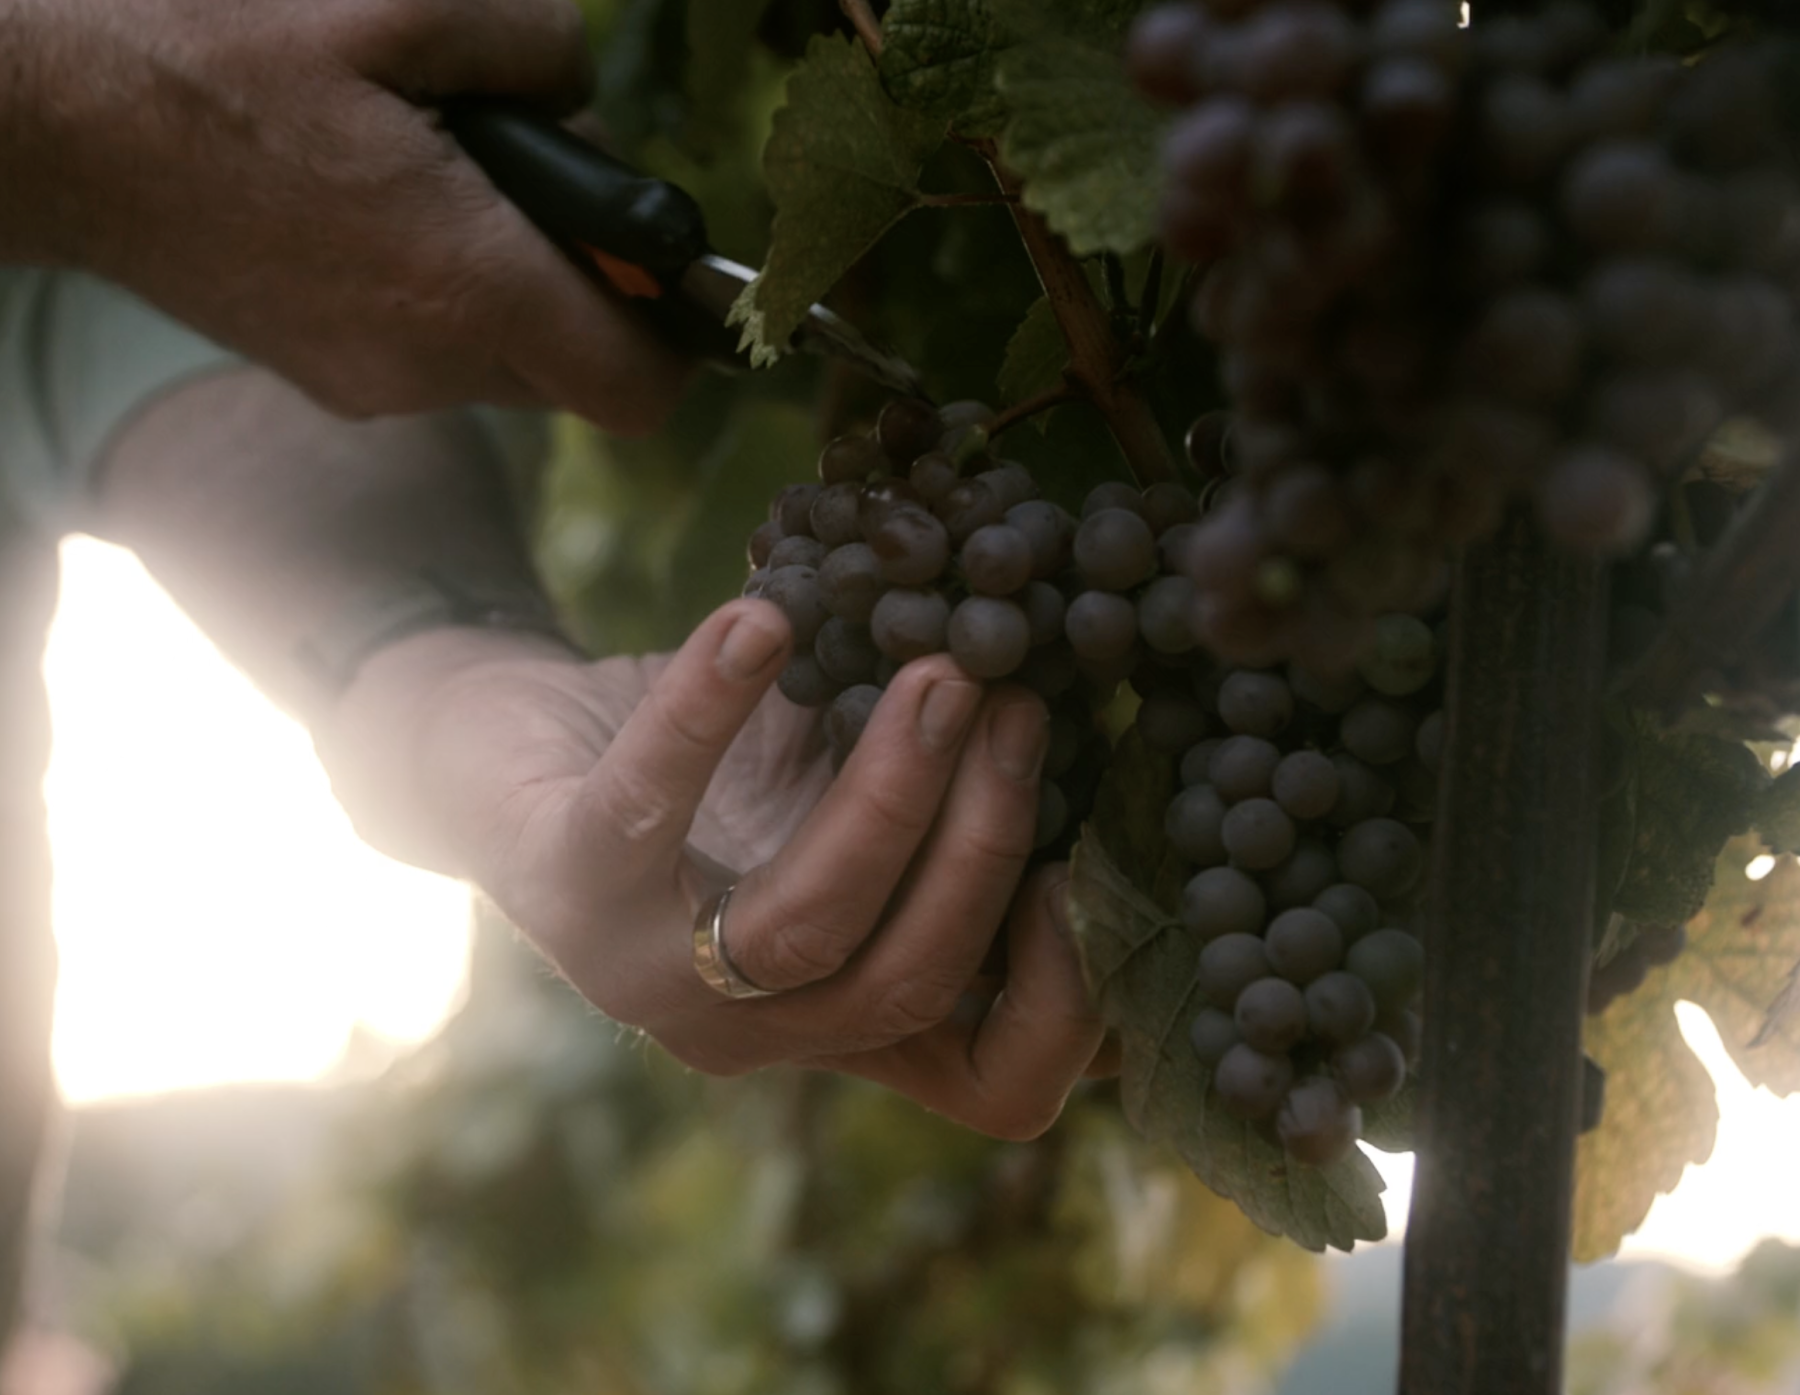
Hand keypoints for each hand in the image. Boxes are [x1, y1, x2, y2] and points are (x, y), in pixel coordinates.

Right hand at [4, 0, 686, 430]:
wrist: (60, 126)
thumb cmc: (220, 55)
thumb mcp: (406, 6)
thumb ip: (543, 50)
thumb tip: (587, 104)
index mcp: (468, 282)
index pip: (638, 387)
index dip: (679, 341)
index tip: (666, 276)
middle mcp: (430, 364)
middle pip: (577, 365)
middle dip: (587, 282)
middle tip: (527, 174)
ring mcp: (375, 384)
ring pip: (507, 357)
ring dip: (510, 280)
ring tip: (431, 176)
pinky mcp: (331, 380)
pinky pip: (436, 353)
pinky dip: (444, 291)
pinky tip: (378, 207)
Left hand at [324, 601, 1106, 1138]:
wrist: (510, 746)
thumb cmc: (709, 779)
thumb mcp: (843, 796)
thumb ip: (942, 795)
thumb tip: (1084, 704)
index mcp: (844, 1014)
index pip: (999, 1088)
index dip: (1074, 1001)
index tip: (1096, 854)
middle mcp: (758, 1028)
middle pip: (914, 982)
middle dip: (987, 836)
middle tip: (1014, 702)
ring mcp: (651, 977)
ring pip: (807, 925)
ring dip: (891, 788)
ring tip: (935, 673)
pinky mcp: (561, 883)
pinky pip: (648, 804)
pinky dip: (708, 706)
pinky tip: (762, 623)